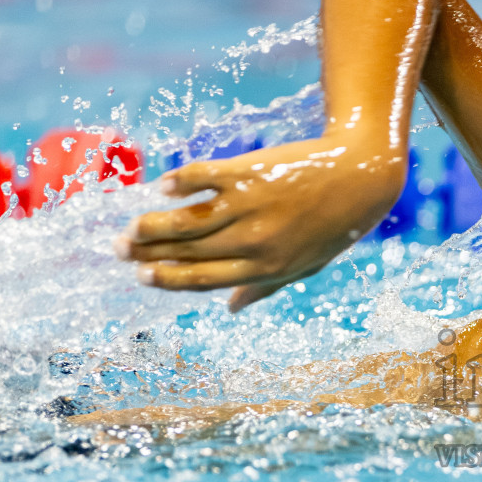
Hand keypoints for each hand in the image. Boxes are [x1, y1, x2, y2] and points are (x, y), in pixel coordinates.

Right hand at [115, 132, 405, 310]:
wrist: (361, 176)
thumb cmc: (335, 225)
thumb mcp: (306, 265)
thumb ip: (265, 287)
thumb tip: (231, 308)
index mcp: (266, 268)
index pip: (204, 279)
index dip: (168, 279)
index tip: (142, 276)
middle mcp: (253, 241)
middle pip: (189, 251)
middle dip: (149, 252)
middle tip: (119, 250)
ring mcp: (250, 206)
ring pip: (187, 220)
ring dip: (152, 225)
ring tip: (129, 227)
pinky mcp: (249, 172)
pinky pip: (203, 178)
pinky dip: (179, 182)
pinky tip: (162, 188)